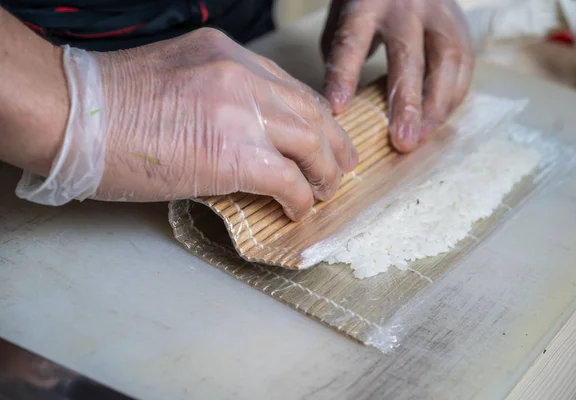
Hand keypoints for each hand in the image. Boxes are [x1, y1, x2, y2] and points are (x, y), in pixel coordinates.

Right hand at [17, 28, 357, 220]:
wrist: (72, 114)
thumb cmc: (108, 104)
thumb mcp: (175, 80)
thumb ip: (216, 97)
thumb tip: (240, 134)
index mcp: (226, 54)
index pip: (288, 86)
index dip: (313, 116)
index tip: (321, 136)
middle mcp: (241, 74)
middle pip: (310, 110)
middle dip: (333, 143)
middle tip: (341, 166)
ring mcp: (240, 111)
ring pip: (311, 142)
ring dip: (323, 172)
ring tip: (324, 192)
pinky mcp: (234, 154)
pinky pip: (287, 179)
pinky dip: (298, 198)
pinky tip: (297, 209)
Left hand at [321, 0, 473, 151]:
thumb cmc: (367, 6)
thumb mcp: (343, 20)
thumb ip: (342, 58)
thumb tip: (345, 108)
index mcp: (366, 5)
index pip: (353, 42)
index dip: (345, 76)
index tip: (338, 108)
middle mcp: (405, 7)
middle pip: (408, 57)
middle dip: (406, 103)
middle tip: (402, 141)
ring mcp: (438, 15)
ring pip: (446, 63)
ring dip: (436, 107)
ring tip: (421, 137)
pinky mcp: (460, 26)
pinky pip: (463, 66)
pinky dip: (452, 98)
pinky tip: (437, 121)